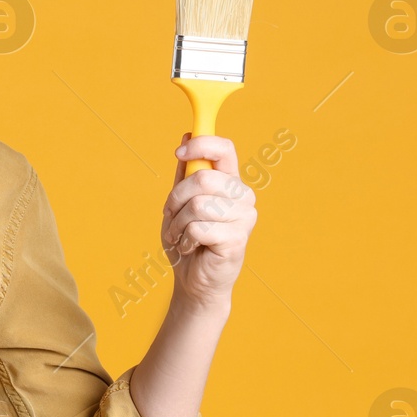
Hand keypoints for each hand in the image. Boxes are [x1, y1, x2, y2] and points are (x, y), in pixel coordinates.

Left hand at [161, 132, 255, 311]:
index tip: (179, 153)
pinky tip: (190, 247)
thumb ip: (184, 173)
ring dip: (178, 224)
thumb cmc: (189, 240)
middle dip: (176, 199)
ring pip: (197, 205)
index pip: (225, 148)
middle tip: (171, 216)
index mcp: (230, 181)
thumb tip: (186, 135)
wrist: (194, 280)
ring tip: (180, 236)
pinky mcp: (238, 238)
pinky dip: (185, 239)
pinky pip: (199, 228)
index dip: (201, 144)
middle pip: (203, 178)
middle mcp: (243, 196)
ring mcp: (244, 217)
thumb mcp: (179, 203)